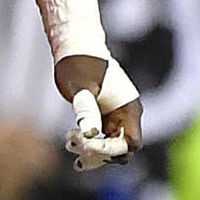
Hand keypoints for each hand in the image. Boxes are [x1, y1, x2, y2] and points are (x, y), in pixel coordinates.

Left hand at [55, 54, 142, 170]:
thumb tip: (91, 134)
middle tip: (73, 147)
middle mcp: (126, 115)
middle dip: (99, 153)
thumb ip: (87, 110)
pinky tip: (72, 144)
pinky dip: (89, 143)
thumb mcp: (81, 86)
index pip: (130, 142)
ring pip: (110, 145)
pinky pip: (102, 137)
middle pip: (121, 148)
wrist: (74, 46)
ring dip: (92, 150)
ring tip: (69, 145)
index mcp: (129, 107)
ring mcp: (116, 116)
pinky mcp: (105, 116)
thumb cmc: (78, 62)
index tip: (86, 144)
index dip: (111, 149)